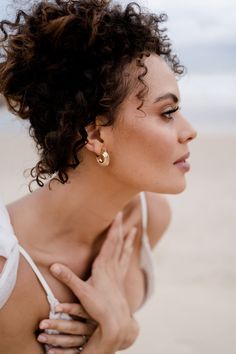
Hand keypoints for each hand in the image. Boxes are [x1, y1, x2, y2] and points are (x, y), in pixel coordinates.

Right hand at [38, 212, 138, 352]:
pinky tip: (129, 251)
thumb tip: (53, 266)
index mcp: (103, 266)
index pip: (110, 243)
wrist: (116, 321)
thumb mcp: (81, 292)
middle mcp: (112, 267)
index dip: (114, 228)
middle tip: (125, 215)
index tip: (118, 215)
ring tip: (134, 230)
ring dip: (128, 240)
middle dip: (120, 229)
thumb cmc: (98, 307)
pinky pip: (125, 261)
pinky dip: (127, 253)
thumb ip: (68, 278)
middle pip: (118, 244)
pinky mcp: (120, 280)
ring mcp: (118, 274)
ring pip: (124, 252)